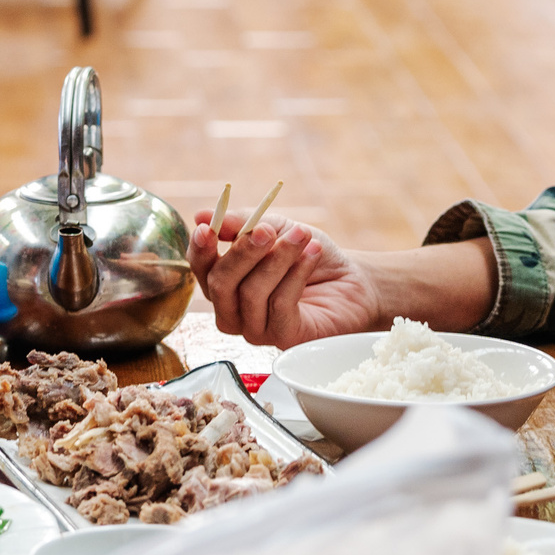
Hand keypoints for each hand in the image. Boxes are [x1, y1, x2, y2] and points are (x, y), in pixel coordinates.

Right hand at [187, 210, 382, 347]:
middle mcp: (234, 310)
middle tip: (267, 230)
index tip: (207, 229)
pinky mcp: (284, 338)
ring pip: (251, 294)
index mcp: (226, 282)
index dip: (200, 250)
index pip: (200, 269)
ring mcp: (257, 329)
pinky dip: (296, 275)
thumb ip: (242, 223)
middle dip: (242, 253)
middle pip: (220, 285)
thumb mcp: (277, 228)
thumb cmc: (310, 254)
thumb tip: (203, 216)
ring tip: (303, 235)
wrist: (354, 280)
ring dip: (278, 259)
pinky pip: (280, 306)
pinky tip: (312, 254)